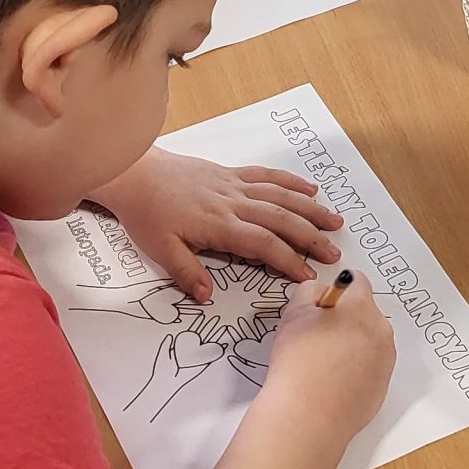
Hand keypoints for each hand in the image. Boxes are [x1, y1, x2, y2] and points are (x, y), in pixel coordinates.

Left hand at [93, 149, 342, 294]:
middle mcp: (233, 203)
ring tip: (334, 222)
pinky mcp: (230, 174)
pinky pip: (267, 176)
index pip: (263, 244)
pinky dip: (291, 182)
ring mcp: (234, 185)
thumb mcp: (159, 249)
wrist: (134, 173)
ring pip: (281, 196)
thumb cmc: (145, 213)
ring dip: (310, 209)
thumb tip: (207, 296)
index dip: (288, 260)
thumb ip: (186, 272)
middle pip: (281, 219)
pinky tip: (310, 189)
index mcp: (218, 224)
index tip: (308, 276)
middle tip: (333, 255)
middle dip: (310, 237)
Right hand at [267, 271, 395, 435]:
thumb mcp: (294, 310)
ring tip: (323, 364)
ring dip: (352, 346)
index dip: (337, 290)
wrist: (308, 412)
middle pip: (365, 314)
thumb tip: (322, 294)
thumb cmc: (299, 359)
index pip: (357, 282)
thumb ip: (311, 291)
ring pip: (369, 343)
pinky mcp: (382, 389)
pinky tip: (332, 383)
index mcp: (362, 307)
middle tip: (318, 338)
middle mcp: (381, 331)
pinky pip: (370, 371)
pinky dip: (355, 372)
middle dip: (346, 320)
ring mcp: (385, 362)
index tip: (323, 304)